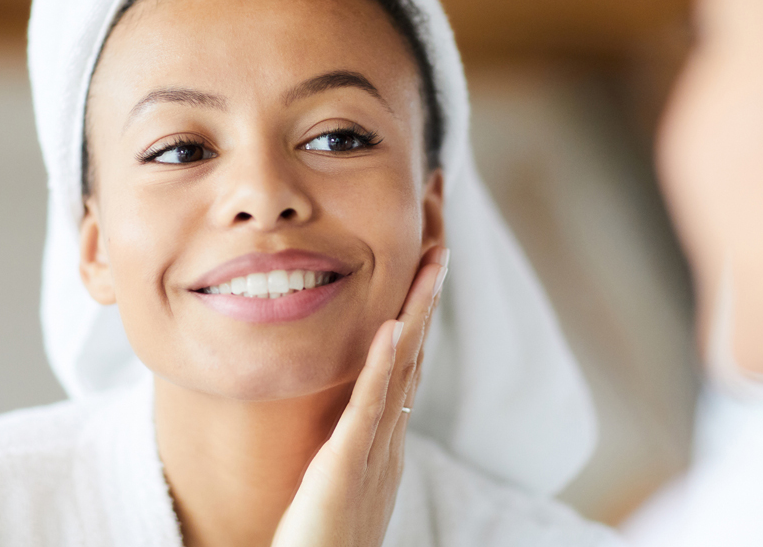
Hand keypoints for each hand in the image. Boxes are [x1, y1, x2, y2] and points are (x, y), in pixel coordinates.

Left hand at [271, 246, 449, 546]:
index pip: (406, 364)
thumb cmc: (322, 545)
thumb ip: (351, 447)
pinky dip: (381, 366)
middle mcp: (389, 440)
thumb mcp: (342, 485)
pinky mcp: (345, 467)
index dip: (418, 313)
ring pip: (400, 371)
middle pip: (415, 355)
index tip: (425, 267)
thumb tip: (354, 416)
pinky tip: (391, 329)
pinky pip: (366, 409)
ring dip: (416, 314)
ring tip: (430, 265)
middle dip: (428, 297)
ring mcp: (373, 452)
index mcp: (385, 441)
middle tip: (440, 245)